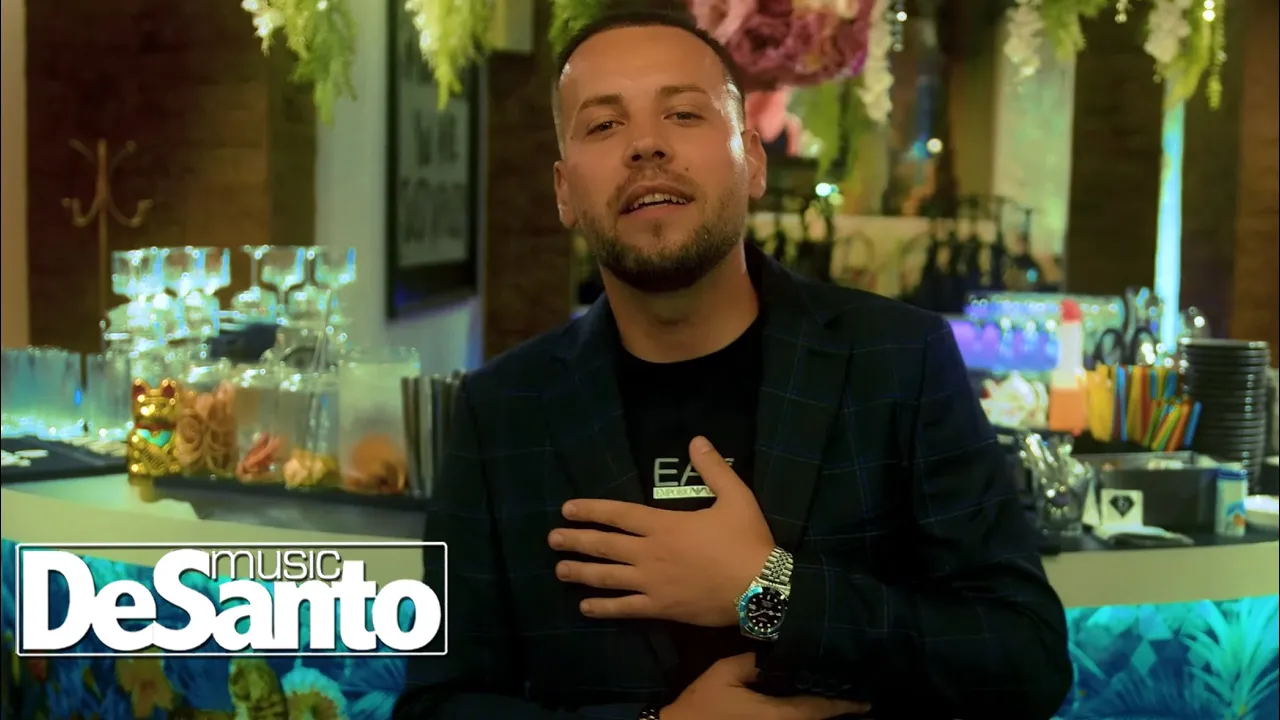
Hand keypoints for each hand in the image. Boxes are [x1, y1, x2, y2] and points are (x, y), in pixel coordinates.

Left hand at [550, 437, 774, 626]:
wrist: (761, 588)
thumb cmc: (747, 542)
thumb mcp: (736, 496)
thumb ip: (713, 468)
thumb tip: (696, 440)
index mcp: (663, 525)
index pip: (619, 514)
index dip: (591, 510)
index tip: (567, 508)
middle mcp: (650, 552)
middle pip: (605, 545)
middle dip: (576, 540)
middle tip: (552, 539)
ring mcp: (652, 582)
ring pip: (608, 577)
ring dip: (581, 572)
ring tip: (559, 569)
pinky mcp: (661, 607)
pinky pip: (625, 608)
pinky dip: (603, 608)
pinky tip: (585, 607)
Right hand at [662, 654, 869, 719]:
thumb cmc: (702, 705)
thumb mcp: (723, 674)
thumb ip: (752, 661)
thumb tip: (774, 649)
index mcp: (776, 714)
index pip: (817, 709)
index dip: (843, 705)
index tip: (865, 700)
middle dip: (838, 711)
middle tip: (858, 698)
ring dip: (822, 716)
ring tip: (841, 703)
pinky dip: (804, 718)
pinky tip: (808, 709)